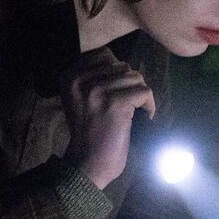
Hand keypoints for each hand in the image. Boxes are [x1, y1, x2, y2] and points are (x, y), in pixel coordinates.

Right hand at [58, 49, 157, 188]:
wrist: (87, 164)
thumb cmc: (89, 133)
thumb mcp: (81, 98)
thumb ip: (94, 77)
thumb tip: (121, 62)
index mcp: (69, 76)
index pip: (105, 54)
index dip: (118, 73)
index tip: (118, 93)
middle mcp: (79, 79)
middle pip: (122, 65)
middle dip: (130, 85)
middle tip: (128, 106)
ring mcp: (96, 90)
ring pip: (135, 77)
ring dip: (140, 95)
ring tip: (134, 112)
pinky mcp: (115, 103)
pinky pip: (144, 92)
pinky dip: (149, 106)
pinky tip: (144, 118)